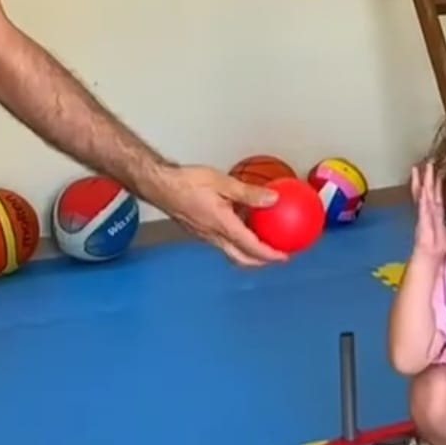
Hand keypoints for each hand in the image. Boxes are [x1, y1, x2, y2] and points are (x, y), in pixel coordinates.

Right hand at [153, 165, 288, 266]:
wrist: (160, 186)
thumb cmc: (187, 183)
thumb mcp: (223, 183)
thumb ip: (249, 193)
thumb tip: (273, 198)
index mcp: (222, 226)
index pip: (251, 247)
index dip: (269, 255)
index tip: (285, 256)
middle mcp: (213, 236)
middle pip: (242, 258)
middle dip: (261, 261)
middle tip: (277, 255)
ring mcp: (205, 236)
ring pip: (232, 251)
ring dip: (249, 252)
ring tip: (264, 242)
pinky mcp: (200, 231)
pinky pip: (223, 241)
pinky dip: (237, 240)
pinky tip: (243, 224)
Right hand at [410, 160, 445, 258]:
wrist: (429, 257)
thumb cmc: (439, 248)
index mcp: (436, 214)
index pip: (437, 195)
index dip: (437, 184)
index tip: (439, 172)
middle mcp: (429, 211)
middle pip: (429, 191)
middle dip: (428, 177)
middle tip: (429, 163)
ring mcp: (424, 214)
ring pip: (424, 194)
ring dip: (423, 181)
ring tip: (422, 169)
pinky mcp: (422, 220)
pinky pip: (422, 205)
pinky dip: (422, 196)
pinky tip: (423, 187)